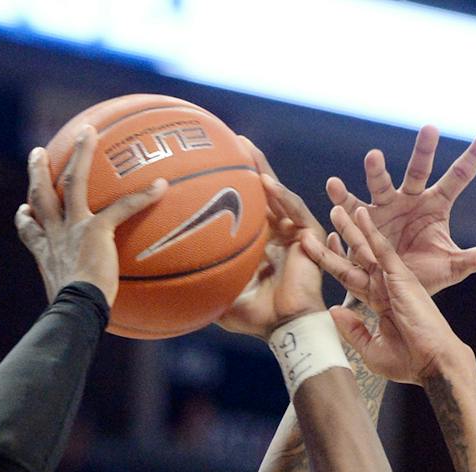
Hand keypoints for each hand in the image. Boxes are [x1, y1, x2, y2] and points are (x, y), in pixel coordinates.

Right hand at [16, 127, 167, 303]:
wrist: (76, 311)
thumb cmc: (75, 316)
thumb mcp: (70, 307)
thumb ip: (80, 301)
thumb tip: (95, 321)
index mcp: (46, 252)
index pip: (30, 230)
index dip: (26, 217)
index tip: (25, 209)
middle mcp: (54, 235)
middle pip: (41, 194)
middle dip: (38, 171)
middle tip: (37, 152)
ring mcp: (73, 228)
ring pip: (73, 181)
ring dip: (81, 154)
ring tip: (88, 132)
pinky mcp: (95, 230)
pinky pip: (122, 207)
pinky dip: (144, 197)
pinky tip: (162, 186)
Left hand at [216, 143, 328, 339]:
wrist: (284, 328)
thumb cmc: (255, 316)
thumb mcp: (220, 296)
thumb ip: (200, 284)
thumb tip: (164, 286)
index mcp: (260, 241)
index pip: (247, 205)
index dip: (235, 185)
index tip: (216, 165)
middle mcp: (278, 231)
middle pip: (263, 190)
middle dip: (250, 164)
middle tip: (233, 141)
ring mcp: (294, 231)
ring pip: (279, 193)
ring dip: (264, 169)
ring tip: (248, 149)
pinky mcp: (310, 235)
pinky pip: (294, 210)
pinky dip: (281, 196)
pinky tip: (266, 182)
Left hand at [303, 203, 464, 382]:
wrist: (433, 364)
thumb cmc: (409, 361)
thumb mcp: (371, 349)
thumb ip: (352, 330)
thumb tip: (333, 310)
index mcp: (378, 303)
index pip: (350, 278)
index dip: (333, 263)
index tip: (317, 248)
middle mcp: (384, 287)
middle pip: (355, 260)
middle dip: (337, 242)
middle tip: (320, 222)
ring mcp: (393, 280)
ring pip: (366, 250)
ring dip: (350, 229)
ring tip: (335, 208)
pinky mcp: (401, 277)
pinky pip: (382, 250)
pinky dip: (370, 232)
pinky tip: (359, 213)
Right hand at [326, 127, 475, 295]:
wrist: (389, 288)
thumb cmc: (422, 274)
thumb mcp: (450, 269)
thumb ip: (475, 261)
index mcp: (436, 206)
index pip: (459, 177)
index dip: (474, 156)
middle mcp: (410, 199)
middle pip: (419, 171)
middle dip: (424, 151)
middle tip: (430, 129)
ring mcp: (384, 206)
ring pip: (382, 184)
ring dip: (377, 171)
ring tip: (373, 156)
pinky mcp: (361, 218)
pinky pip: (351, 206)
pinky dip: (341, 197)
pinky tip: (334, 185)